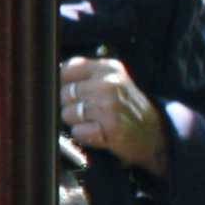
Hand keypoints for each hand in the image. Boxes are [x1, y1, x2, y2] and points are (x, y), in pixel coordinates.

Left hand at [63, 55, 170, 177]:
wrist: (156, 134)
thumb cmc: (125, 107)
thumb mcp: (111, 80)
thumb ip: (83, 73)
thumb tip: (48, 73)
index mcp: (107, 68)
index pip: (64, 71)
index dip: (62, 85)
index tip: (72, 94)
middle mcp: (109, 84)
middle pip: (63, 94)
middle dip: (70, 106)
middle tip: (89, 112)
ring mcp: (110, 105)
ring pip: (67, 113)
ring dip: (77, 122)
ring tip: (95, 121)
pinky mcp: (111, 127)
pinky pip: (77, 131)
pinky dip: (84, 135)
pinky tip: (99, 133)